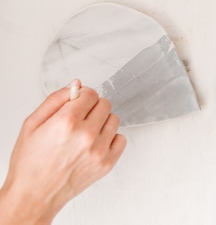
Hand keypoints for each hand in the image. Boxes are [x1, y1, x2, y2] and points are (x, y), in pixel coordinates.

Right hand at [0, 80, 125, 224]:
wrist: (34, 195)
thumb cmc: (30, 163)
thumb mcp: (32, 124)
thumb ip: (55, 100)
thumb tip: (76, 85)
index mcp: (66, 122)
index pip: (90, 93)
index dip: (81, 97)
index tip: (76, 104)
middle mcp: (86, 135)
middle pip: (104, 104)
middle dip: (92, 108)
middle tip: (78, 120)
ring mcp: (99, 150)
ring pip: (114, 119)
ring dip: (102, 122)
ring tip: (85, 133)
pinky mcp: (107, 163)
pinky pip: (121, 139)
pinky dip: (110, 139)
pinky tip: (95, 144)